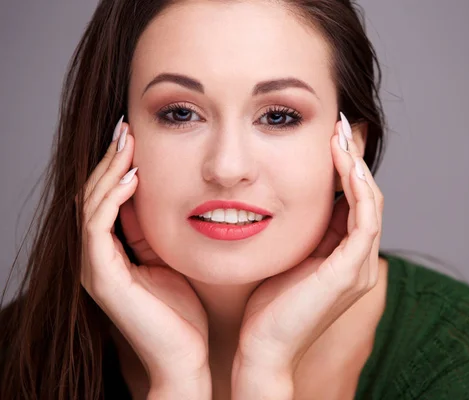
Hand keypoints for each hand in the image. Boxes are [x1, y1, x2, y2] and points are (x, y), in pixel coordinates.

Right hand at [79, 118, 210, 397]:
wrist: (186, 357)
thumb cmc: (185, 310)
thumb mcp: (172, 257)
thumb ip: (159, 229)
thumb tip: (164, 192)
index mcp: (113, 250)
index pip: (108, 196)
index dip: (119, 164)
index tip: (135, 134)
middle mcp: (97, 256)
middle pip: (94, 194)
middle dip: (110, 159)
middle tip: (126, 127)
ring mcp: (95, 267)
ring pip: (91, 205)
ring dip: (109, 170)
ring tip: (127, 142)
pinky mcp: (103, 279)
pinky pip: (98, 229)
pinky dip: (112, 200)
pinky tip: (132, 178)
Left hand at [232, 119, 383, 397]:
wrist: (261, 348)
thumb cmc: (266, 306)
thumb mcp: (285, 256)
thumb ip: (298, 230)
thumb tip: (286, 194)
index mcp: (344, 256)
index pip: (354, 201)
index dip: (347, 167)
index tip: (332, 135)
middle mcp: (359, 259)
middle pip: (368, 196)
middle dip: (356, 159)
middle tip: (342, 124)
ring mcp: (359, 266)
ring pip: (371, 203)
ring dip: (358, 166)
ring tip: (342, 134)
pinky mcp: (350, 271)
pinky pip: (364, 219)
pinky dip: (357, 188)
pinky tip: (344, 162)